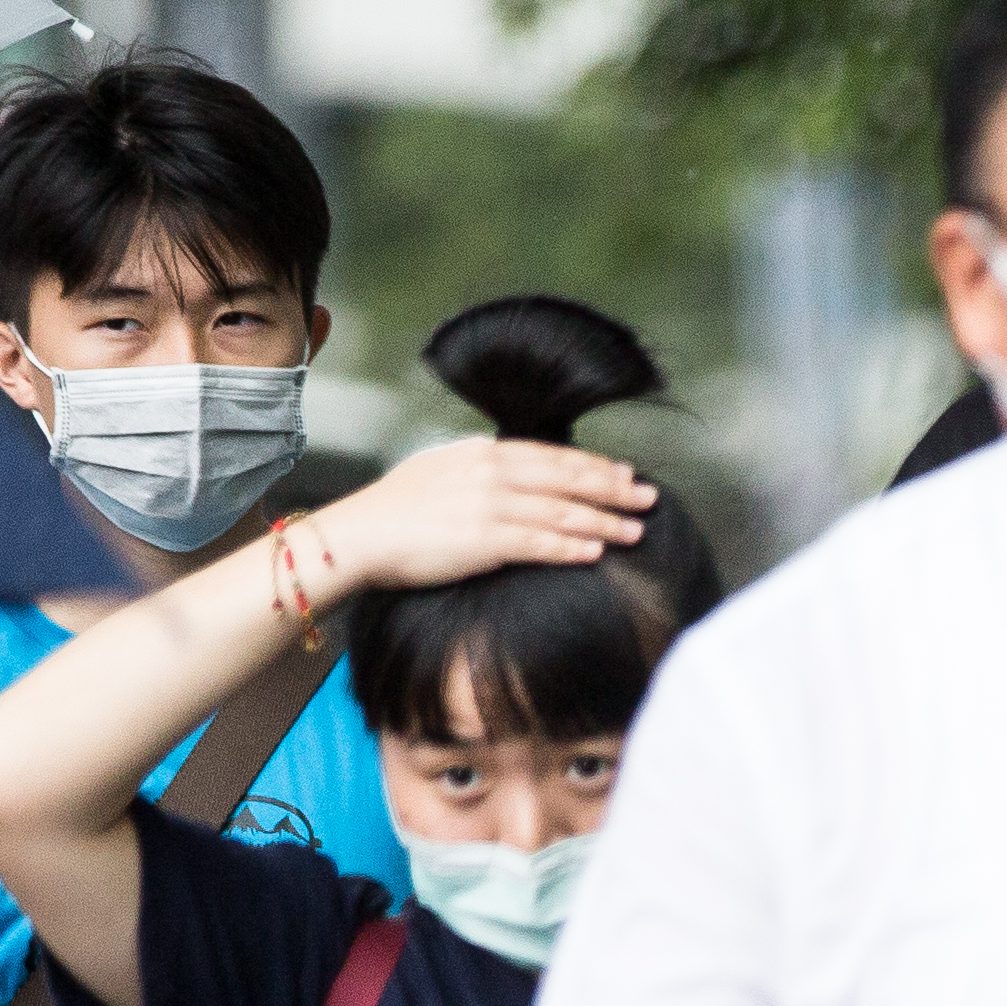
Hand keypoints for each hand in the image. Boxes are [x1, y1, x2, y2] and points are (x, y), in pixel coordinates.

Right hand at [310, 436, 653, 598]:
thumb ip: (480, 473)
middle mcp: (490, 473)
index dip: (593, 466)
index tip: (624, 474)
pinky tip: (597, 551)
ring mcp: (488, 505)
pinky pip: (540, 543)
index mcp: (481, 454)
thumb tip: (510, 476)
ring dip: (603, 521)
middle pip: (566, 478)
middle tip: (648, 498)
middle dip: (612, 489)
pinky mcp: (484, 539)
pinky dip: (571, 547)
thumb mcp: (441, 474)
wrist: (359, 535)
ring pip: (561, 511)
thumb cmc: (396, 512)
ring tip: (634, 531)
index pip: (551, 456)